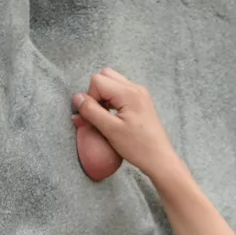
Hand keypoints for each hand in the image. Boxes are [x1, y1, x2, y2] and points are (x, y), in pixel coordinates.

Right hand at [71, 68, 184, 182]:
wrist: (159, 158)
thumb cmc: (137, 147)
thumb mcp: (110, 130)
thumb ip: (91, 111)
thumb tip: (76, 98)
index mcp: (129, 93)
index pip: (97, 81)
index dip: (90, 97)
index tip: (94, 116)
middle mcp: (136, 88)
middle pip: (105, 75)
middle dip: (96, 92)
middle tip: (100, 113)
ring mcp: (140, 93)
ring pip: (113, 81)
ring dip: (104, 96)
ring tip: (107, 116)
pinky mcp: (141, 101)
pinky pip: (121, 90)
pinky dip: (112, 99)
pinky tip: (115, 116)